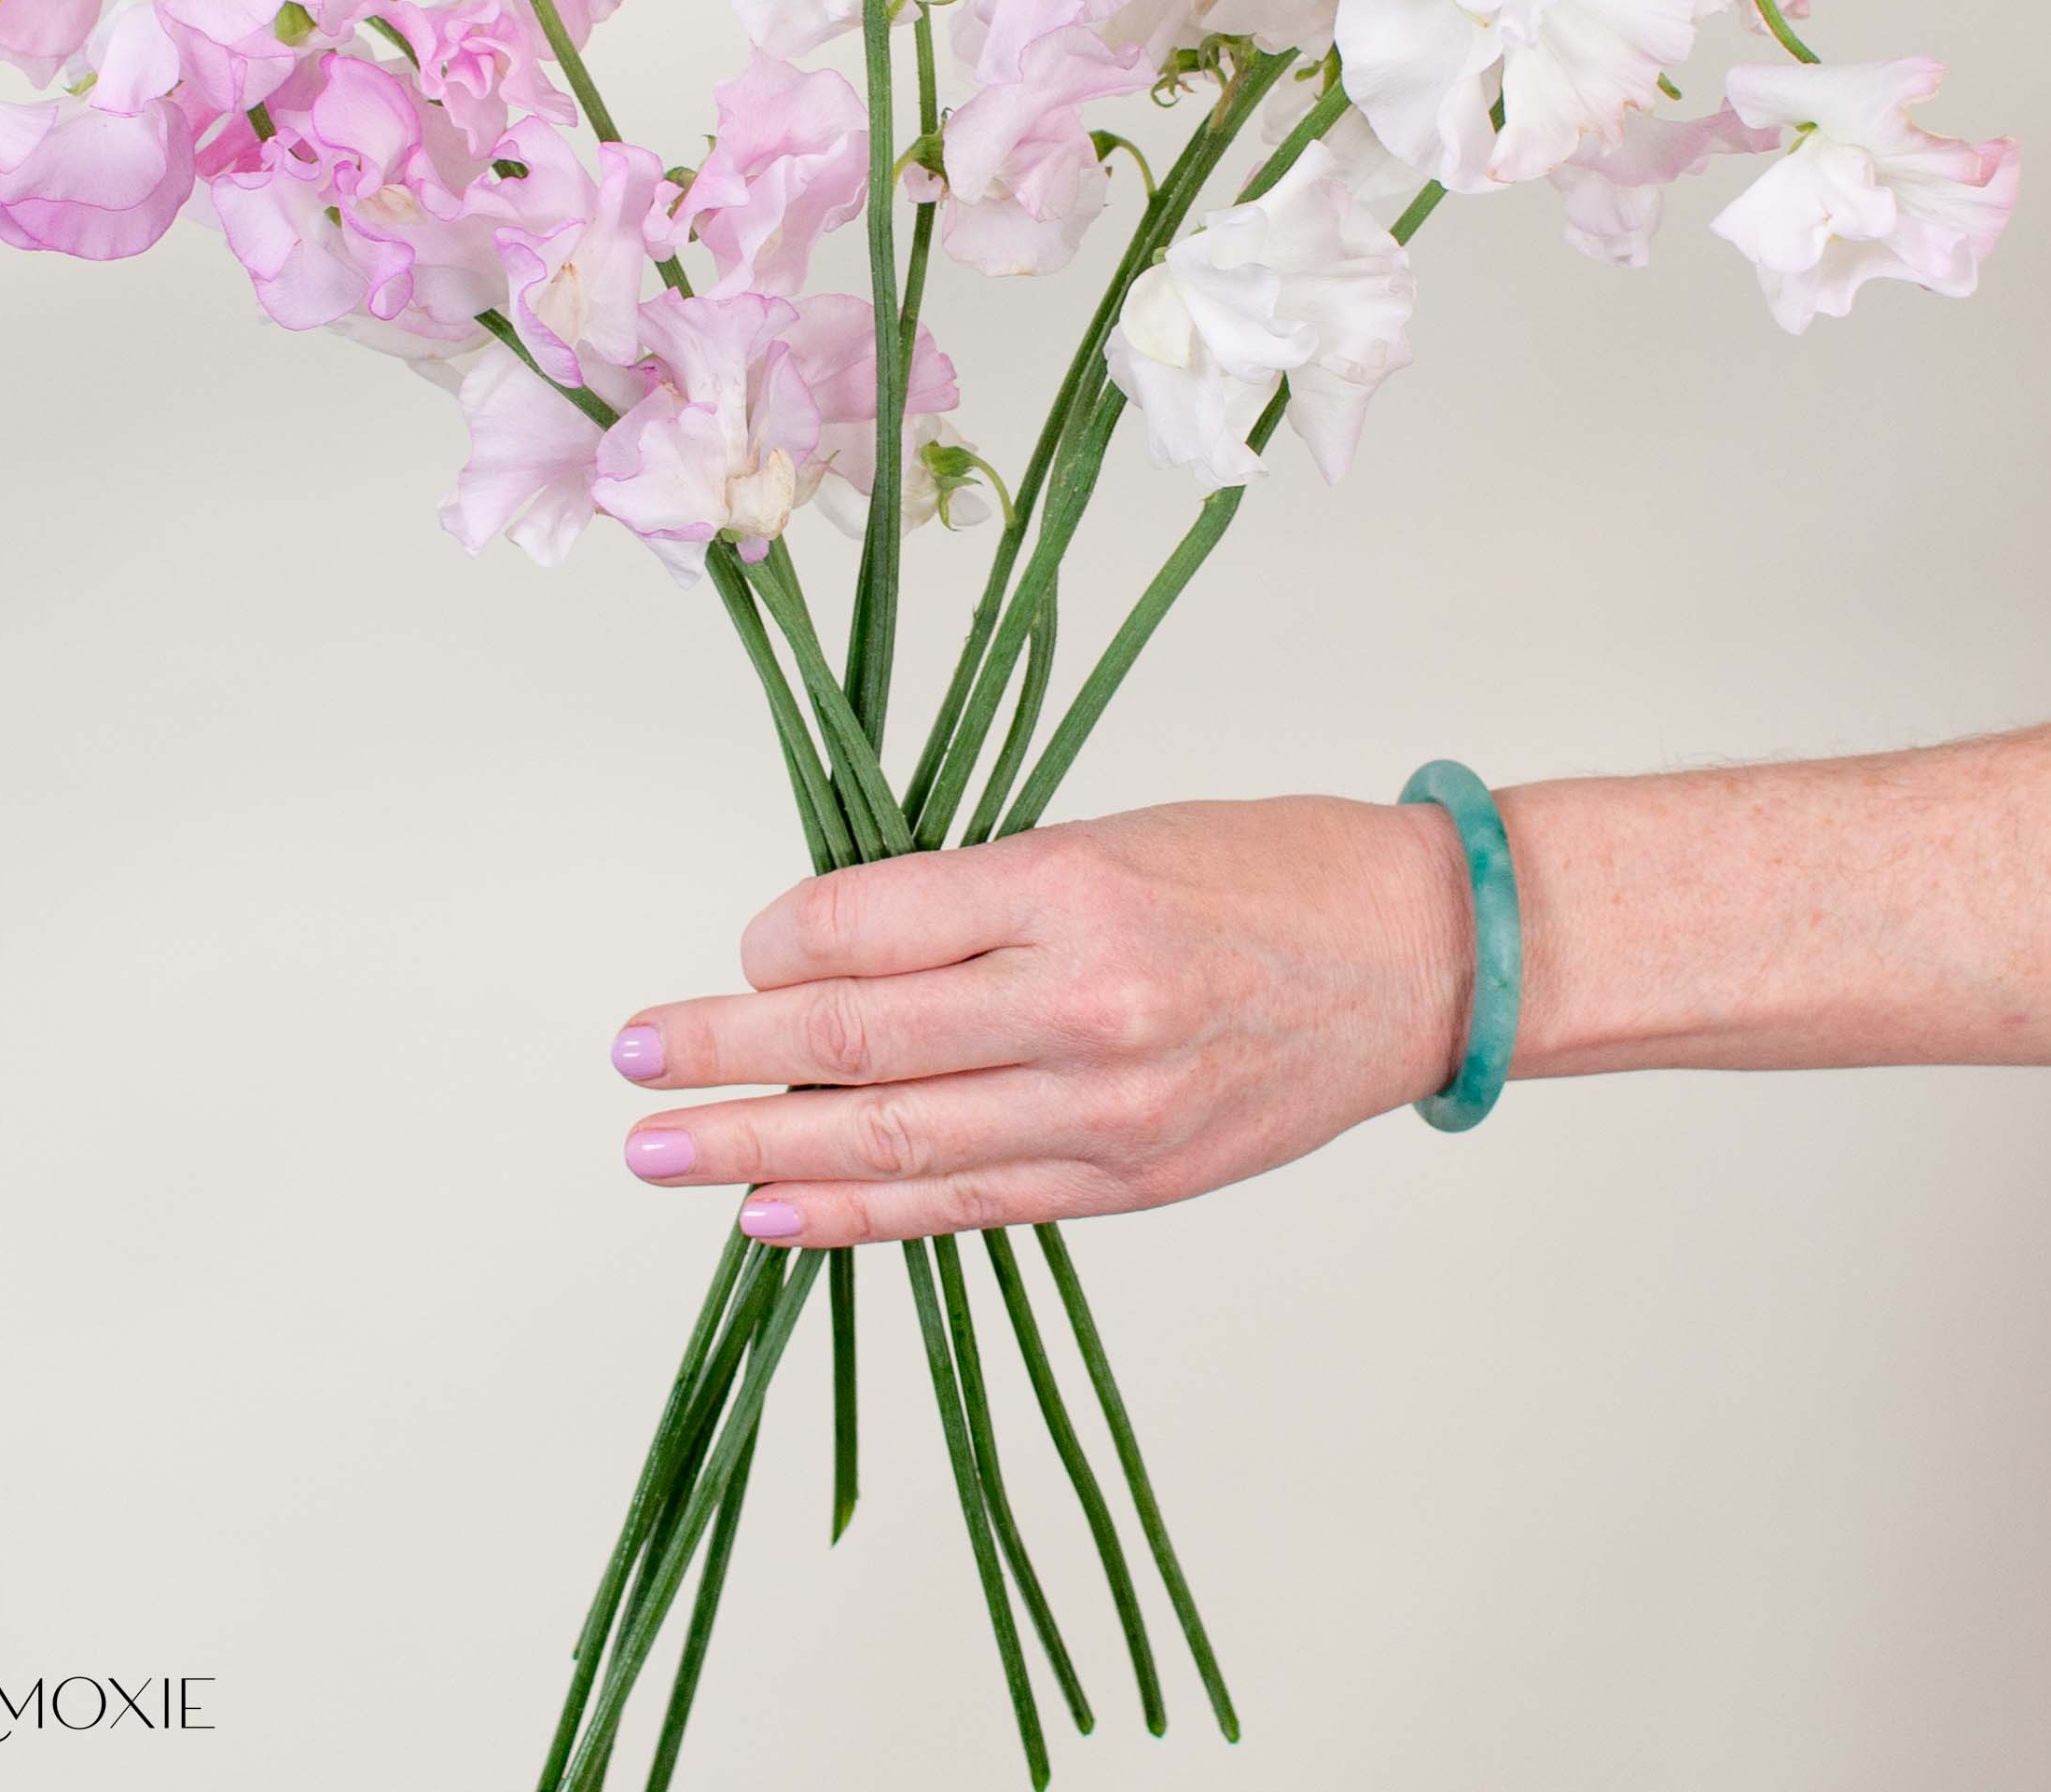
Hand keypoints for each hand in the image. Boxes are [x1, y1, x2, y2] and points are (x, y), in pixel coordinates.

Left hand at [605, 796, 1473, 1244]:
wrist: (1419, 959)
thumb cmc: (1265, 869)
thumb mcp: (1109, 835)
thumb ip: (972, 899)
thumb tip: (829, 947)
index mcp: (1072, 886)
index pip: (866, 922)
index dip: (777, 937)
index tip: (747, 941)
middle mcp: (1081, 1005)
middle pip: (855, 1039)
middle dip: (723, 1054)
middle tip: (632, 1064)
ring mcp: (1107, 1111)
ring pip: (895, 1142)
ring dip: (762, 1153)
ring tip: (664, 1153)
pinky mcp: (1131, 1182)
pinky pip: (968, 1207)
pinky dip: (863, 1215)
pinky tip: (779, 1215)